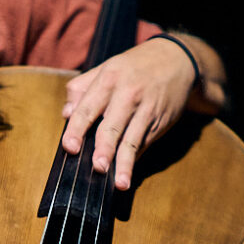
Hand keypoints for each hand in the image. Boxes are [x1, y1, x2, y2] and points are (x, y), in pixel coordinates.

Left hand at [60, 35, 198, 190]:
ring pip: (133, 140)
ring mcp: (147, 110)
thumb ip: (81, 88)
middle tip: (97, 167)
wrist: (177, 59)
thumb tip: (66, 114)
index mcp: (109, 79)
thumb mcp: (106, 67)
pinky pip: (144, 143)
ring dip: (126, 163)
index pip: (88, 108)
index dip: (77, 129)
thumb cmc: (134, 66)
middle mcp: (128, 95)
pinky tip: (127, 174)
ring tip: (120, 183)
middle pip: (113, 126)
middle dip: (105, 148)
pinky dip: (135, 160)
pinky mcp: (160, 122)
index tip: (69, 147)